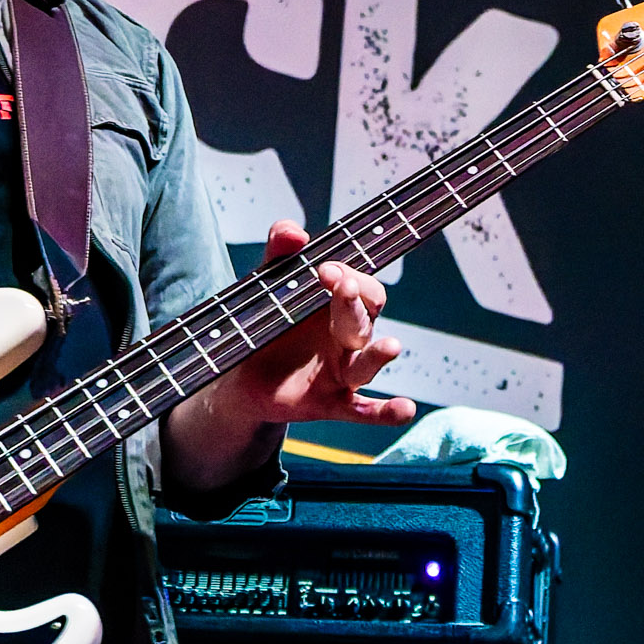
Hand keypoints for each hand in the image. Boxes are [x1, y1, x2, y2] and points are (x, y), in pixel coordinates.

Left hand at [221, 221, 421, 427]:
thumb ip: (278, 253)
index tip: (323, 267)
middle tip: (340, 285)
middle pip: (365, 317)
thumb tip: (294, 232)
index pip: (361, 286)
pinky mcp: (330, 403)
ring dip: (379, 355)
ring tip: (391, 347)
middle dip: (354, 302)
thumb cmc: (264, 325)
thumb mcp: (266, 285)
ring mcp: (341, 372)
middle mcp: (347, 338)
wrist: (238, 378)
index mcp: (338, 307)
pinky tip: (405, 409)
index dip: (348, 274)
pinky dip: (384, 412)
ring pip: (367, 362)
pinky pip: (362, 410)